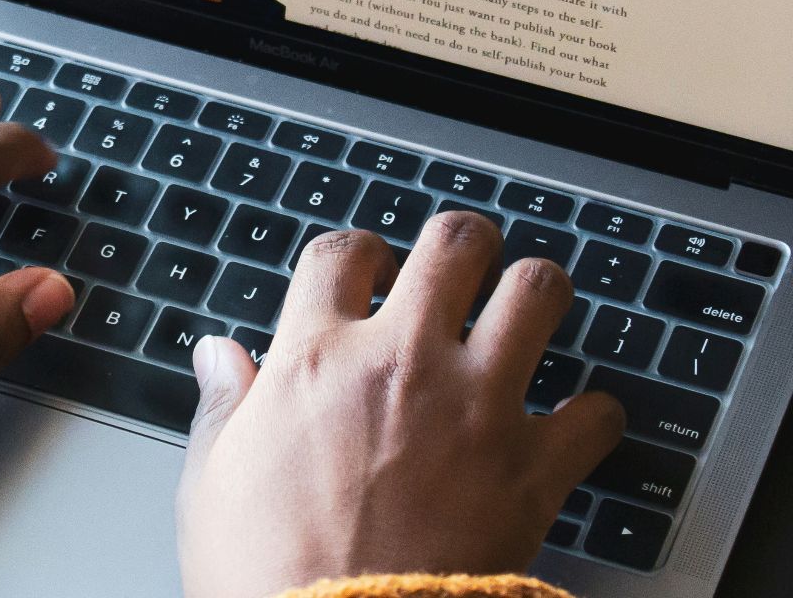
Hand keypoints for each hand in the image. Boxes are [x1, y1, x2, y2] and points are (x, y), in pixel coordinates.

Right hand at [177, 213, 626, 596]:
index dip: (356, 253)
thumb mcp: (212, 484)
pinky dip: (593, 415)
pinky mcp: (534, 467)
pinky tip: (574, 423)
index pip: (342, 252)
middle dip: (462, 245)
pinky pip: (596, 412)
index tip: (364, 273)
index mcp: (315, 359)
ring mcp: (476, 407)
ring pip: (538, 292)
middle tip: (461, 266)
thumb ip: (223, 407)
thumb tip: (218, 356)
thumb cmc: (267, 574)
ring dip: (534, 294)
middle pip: (454, 244)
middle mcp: (402, 362)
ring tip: (526, 310)